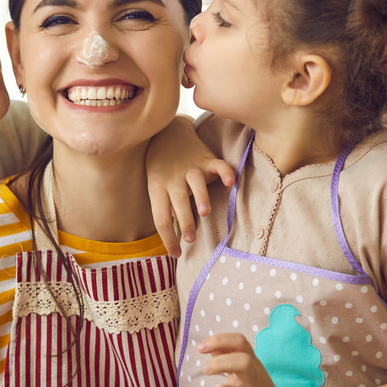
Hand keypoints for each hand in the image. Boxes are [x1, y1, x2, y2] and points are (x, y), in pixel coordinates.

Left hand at [147, 117, 233, 257]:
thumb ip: (166, 208)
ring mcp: (191, 168)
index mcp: (157, 188)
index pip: (160, 218)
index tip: (176, 254)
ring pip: (195, 182)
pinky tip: (230, 182)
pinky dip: (225, 172)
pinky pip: (218, 165)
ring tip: (204, 212)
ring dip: (201, 197)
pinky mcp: (206, 159)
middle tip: (191, 238)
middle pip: (177, 202)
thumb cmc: (161, 168)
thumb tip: (173, 238)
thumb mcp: (155, 186)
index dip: (167, 239)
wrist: (167, 132)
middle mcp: (173, 179)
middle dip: (185, 221)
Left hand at [193, 333, 290, 386]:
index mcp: (254, 364)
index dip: (219, 340)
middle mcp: (256, 380)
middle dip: (218, 363)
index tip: (201, 347)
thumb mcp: (247, 369)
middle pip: (243, 362)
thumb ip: (227, 355)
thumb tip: (206, 345)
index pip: (240, 342)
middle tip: (205, 370)